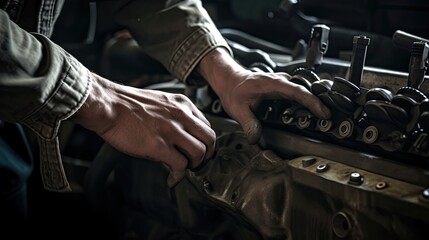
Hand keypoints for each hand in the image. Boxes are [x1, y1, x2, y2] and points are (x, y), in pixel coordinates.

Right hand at [72, 73, 215, 186]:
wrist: (108, 106)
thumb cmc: (128, 104)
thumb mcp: (160, 101)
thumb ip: (175, 114)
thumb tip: (182, 135)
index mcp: (182, 104)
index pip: (206, 125)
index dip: (205, 141)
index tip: (201, 149)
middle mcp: (181, 116)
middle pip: (209, 139)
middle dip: (207, 155)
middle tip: (199, 163)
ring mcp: (171, 131)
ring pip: (199, 153)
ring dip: (195, 165)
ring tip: (185, 170)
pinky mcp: (159, 146)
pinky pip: (180, 165)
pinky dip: (179, 176)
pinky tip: (172, 179)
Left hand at [198, 48, 330, 143]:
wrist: (230, 80)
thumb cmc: (234, 90)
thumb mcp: (238, 109)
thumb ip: (248, 123)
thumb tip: (256, 138)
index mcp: (272, 84)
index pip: (297, 91)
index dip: (312, 102)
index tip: (324, 112)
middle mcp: (280, 81)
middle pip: (306, 89)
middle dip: (320, 102)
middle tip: (330, 117)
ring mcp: (282, 82)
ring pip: (303, 90)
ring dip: (314, 101)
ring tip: (325, 116)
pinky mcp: (282, 86)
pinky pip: (298, 92)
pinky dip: (306, 101)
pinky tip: (310, 112)